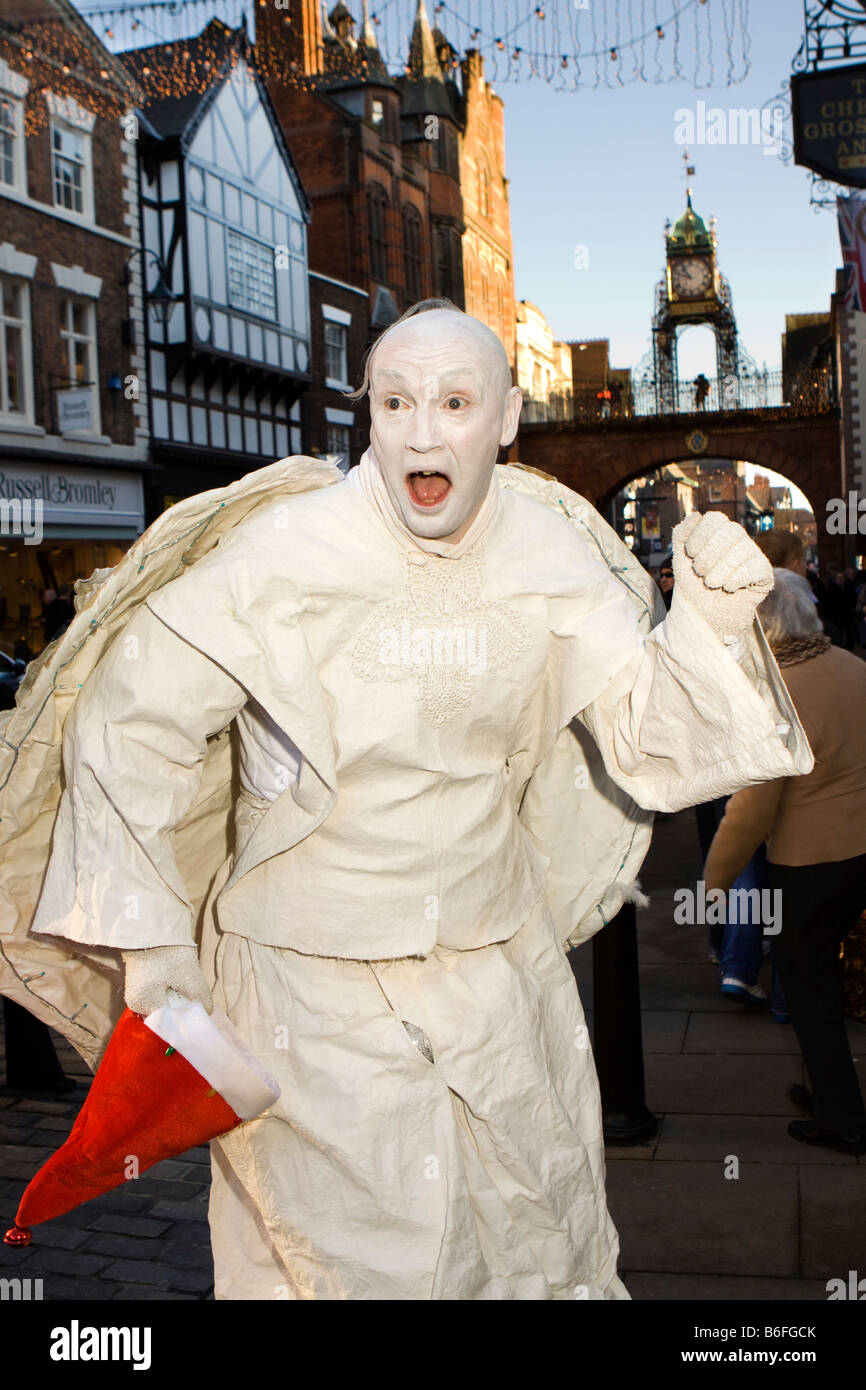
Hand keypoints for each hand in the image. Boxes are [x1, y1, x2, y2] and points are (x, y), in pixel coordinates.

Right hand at [122, 944, 213, 1016]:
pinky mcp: (140, 979)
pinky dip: (171, 989)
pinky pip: (159, 991)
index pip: (167, 1023)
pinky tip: (180, 981)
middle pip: (165, 1013)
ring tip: (189, 989)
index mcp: (143, 1004)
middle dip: (181, 1008)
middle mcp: (135, 1002)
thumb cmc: (168, 951)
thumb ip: (200, 996)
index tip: (199, 1017)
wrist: (152, 922)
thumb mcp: (189, 975)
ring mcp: (136, 990)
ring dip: (177, 997)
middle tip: (196, 1001)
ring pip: (163, 1001)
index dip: (184, 1021)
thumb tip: (208, 1011)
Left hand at [671, 511, 773, 641]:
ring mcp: (753, 555)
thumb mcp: (681, 561)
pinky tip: (728, 588)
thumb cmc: (694, 589)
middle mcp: (739, 541)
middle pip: (731, 530)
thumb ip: (682, 536)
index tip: (691, 555)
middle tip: (701, 572)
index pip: (715, 518)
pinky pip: (756, 567)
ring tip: (711, 584)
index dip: (699, 535)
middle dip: (710, 554)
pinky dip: (738, 578)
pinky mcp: (765, 574)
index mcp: (719, 534)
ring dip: (721, 569)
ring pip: (744, 549)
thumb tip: (695, 515)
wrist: (705, 618)